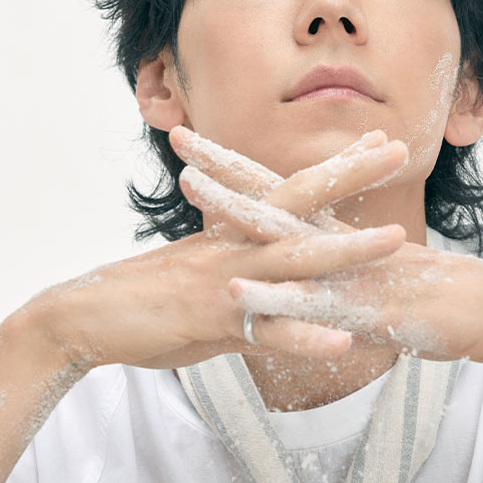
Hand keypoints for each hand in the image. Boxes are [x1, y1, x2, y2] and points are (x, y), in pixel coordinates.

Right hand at [17, 129, 408, 370]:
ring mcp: (225, 279)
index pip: (291, 190)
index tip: (376, 141)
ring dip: (346, 250)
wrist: (84, 317)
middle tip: (398, 148)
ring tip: (394, 239)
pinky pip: (267, 330)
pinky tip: (343, 341)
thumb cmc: (143, 301)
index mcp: (233, 233)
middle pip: (299, 202)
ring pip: (295, 260)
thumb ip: (245, 287)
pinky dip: (304, 335)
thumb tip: (274, 298)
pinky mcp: (212, 319)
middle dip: (350, 174)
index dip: (335, 166)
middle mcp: (234, 246)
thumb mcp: (202, 284)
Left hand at [170, 125, 482, 368]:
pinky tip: (237, 289)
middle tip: (178, 136)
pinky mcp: (363, 309)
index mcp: (338, 234)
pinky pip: (311, 304)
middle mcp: (338, 241)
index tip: (201, 147)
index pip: (281, 191)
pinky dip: (273, 297)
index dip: (238, 168)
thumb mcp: (383, 280)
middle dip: (222, 166)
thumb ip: (351, 271)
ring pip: (283, 237)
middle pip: (272, 196)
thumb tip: (330, 264)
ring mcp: (348, 271)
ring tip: (191, 189)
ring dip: (236, 212)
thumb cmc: (442, 299)